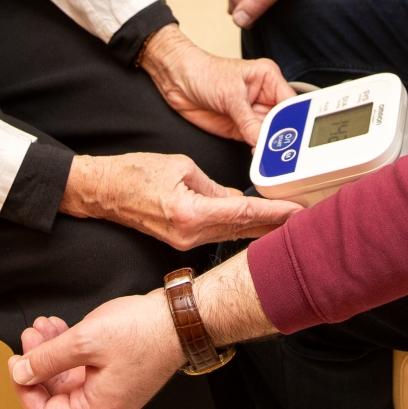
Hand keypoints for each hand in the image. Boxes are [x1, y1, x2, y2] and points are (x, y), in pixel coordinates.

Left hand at [10, 295, 179, 408]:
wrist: (179, 318)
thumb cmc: (142, 332)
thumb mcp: (84, 342)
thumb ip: (48, 359)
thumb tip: (22, 372)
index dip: (25, 387)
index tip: (16, 363)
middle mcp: (103, 408)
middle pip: (55, 395)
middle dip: (38, 363)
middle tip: (30, 337)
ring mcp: (110, 392)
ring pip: (67, 377)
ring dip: (52, 351)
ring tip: (44, 326)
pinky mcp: (115, 375)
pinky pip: (83, 368)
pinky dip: (68, 348)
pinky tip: (60, 328)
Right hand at [61, 152, 297, 248]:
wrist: (103, 191)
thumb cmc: (134, 173)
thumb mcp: (181, 166)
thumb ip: (213, 186)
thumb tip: (236, 199)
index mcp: (191, 212)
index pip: (243, 214)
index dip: (274, 214)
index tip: (298, 212)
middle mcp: (190, 234)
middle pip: (242, 231)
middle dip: (274, 225)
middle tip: (304, 220)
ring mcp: (184, 241)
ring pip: (231, 234)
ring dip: (258, 228)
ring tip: (286, 221)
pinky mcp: (181, 240)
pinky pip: (216, 234)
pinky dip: (237, 228)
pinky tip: (255, 224)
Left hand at [139, 25, 294, 144]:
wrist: (177, 81)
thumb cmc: (203, 72)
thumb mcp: (230, 94)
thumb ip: (248, 120)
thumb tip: (262, 139)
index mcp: (268, 79)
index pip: (289, 103)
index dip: (294, 120)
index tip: (294, 137)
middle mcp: (263, 97)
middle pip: (283, 122)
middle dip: (282, 136)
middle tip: (282, 151)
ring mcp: (252, 114)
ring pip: (269, 135)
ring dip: (270, 146)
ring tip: (272, 157)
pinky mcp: (240, 129)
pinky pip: (255, 143)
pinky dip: (258, 151)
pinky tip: (260, 157)